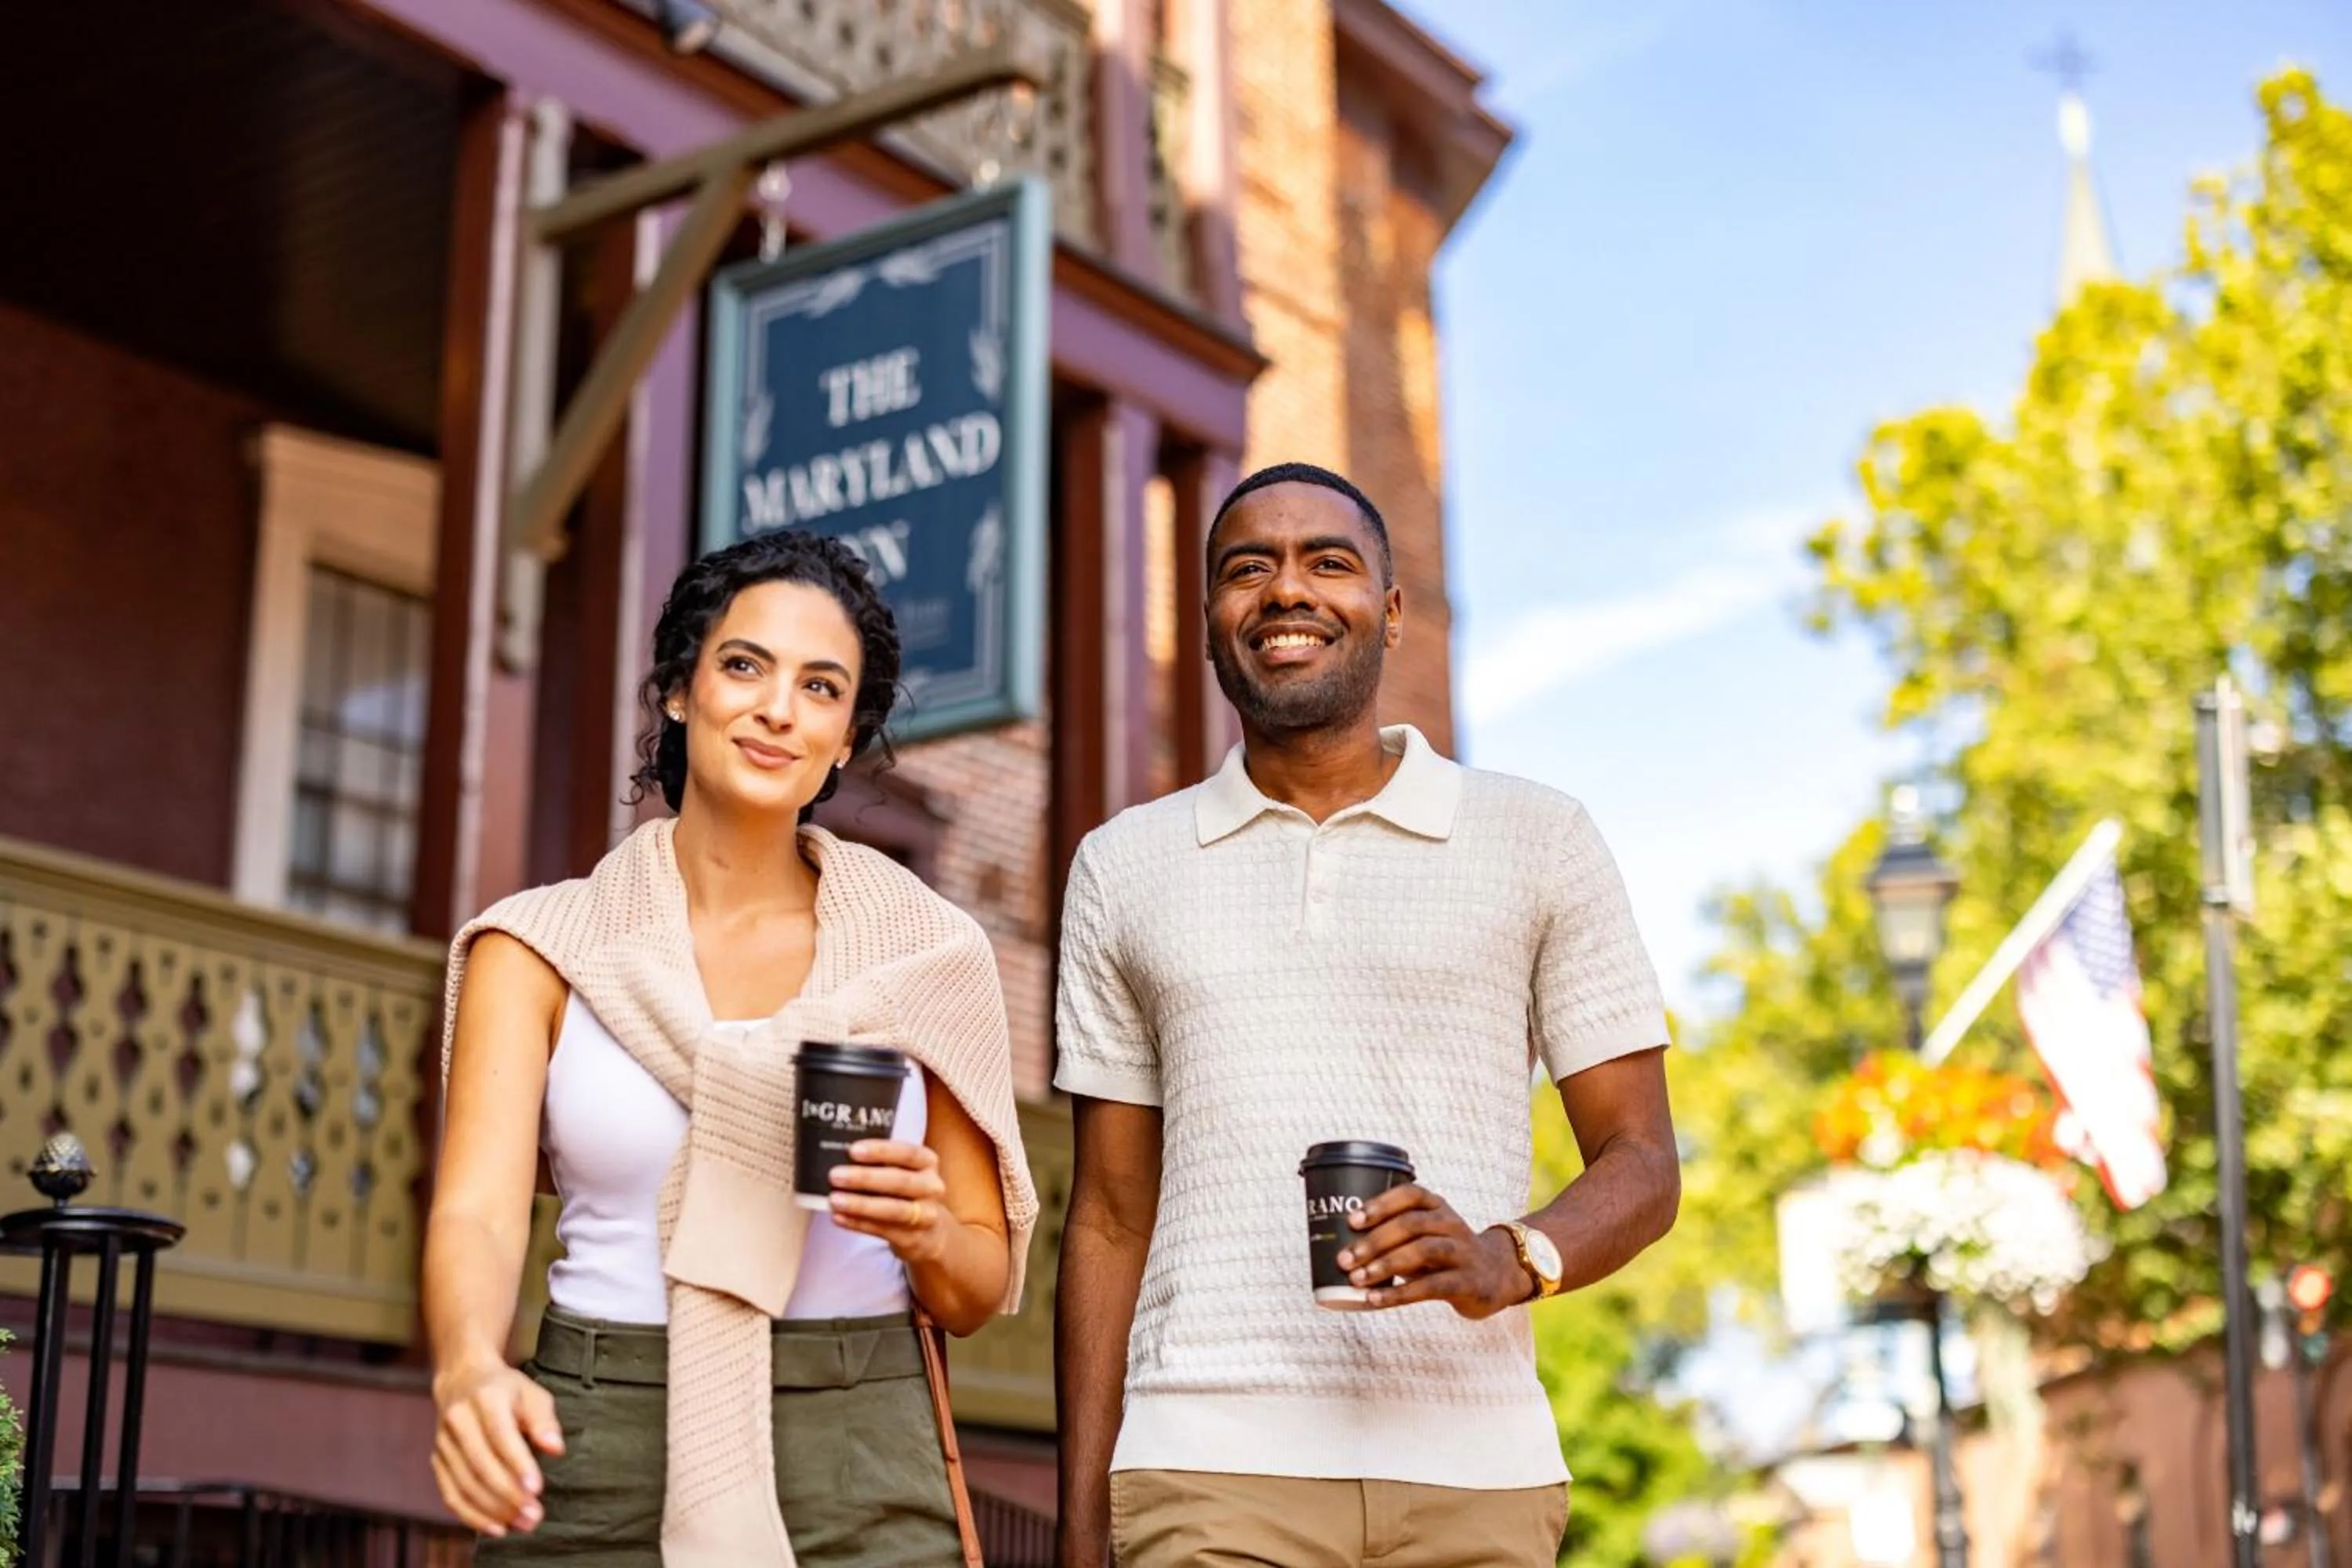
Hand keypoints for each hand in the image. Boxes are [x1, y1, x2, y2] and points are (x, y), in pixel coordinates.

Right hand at [431, 1360, 563, 1536]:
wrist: (463, 1380)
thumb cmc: (507, 1390)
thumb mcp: (533, 1394)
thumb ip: (544, 1421)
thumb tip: (556, 1448)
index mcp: (486, 1397)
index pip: (500, 1435)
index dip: (517, 1464)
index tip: (537, 1489)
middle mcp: (458, 1418)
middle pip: (480, 1464)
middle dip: (508, 1494)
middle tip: (534, 1515)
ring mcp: (443, 1441)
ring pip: (465, 1483)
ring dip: (493, 1509)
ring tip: (522, 1524)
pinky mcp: (437, 1460)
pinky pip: (451, 1493)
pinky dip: (472, 1515)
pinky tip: (496, 1528)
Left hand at [829, 1139, 957, 1263]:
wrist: (930, 1231)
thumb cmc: (906, 1191)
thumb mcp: (901, 1171)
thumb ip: (878, 1164)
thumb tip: (841, 1160)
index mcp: (927, 1162)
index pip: (907, 1153)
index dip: (881, 1151)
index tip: (853, 1150)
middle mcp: (931, 1187)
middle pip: (901, 1181)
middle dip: (865, 1178)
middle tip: (835, 1175)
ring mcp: (925, 1214)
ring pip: (894, 1210)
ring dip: (860, 1205)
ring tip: (834, 1200)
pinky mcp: (912, 1238)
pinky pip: (883, 1230)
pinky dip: (858, 1223)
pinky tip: (838, 1217)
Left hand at [1336, 1184, 1533, 1320]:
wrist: (1497, 1275)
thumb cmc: (1445, 1252)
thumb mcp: (1425, 1234)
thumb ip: (1393, 1235)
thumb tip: (1340, 1246)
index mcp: (1437, 1206)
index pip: (1409, 1194)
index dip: (1380, 1204)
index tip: (1352, 1219)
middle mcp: (1451, 1224)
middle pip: (1410, 1224)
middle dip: (1374, 1241)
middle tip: (1344, 1258)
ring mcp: (1462, 1252)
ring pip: (1422, 1251)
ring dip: (1385, 1265)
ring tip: (1357, 1279)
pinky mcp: (1467, 1282)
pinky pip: (1431, 1287)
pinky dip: (1400, 1294)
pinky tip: (1375, 1300)